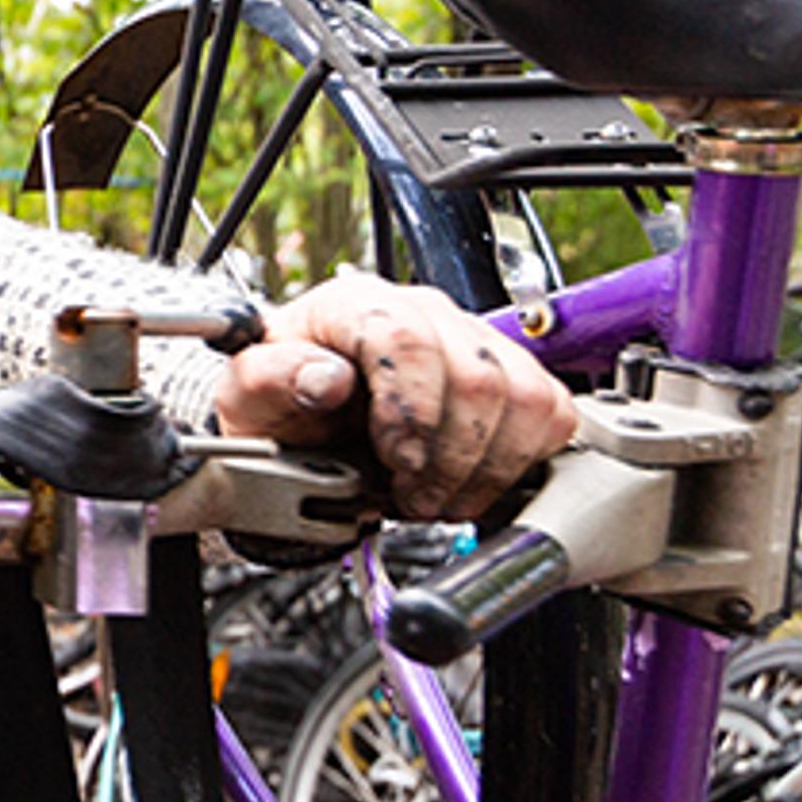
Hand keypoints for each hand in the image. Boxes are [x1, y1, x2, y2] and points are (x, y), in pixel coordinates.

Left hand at [216, 272, 576, 517]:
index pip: (407, 340)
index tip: (396, 461)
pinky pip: (551, 415)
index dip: (410, 410)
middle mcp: (425, 312)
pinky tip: (471, 482)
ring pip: (526, 398)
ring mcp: (475, 341)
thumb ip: (272, 376)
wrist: (303, 419)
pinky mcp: (513, 376)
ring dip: (487, 466)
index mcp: (358, 304)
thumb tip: (323, 377)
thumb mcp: (250, 392)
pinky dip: (519, 462)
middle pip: (479, 377)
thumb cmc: (280, 400)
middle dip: (451, 455)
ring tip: (440, 496)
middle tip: (416, 496)